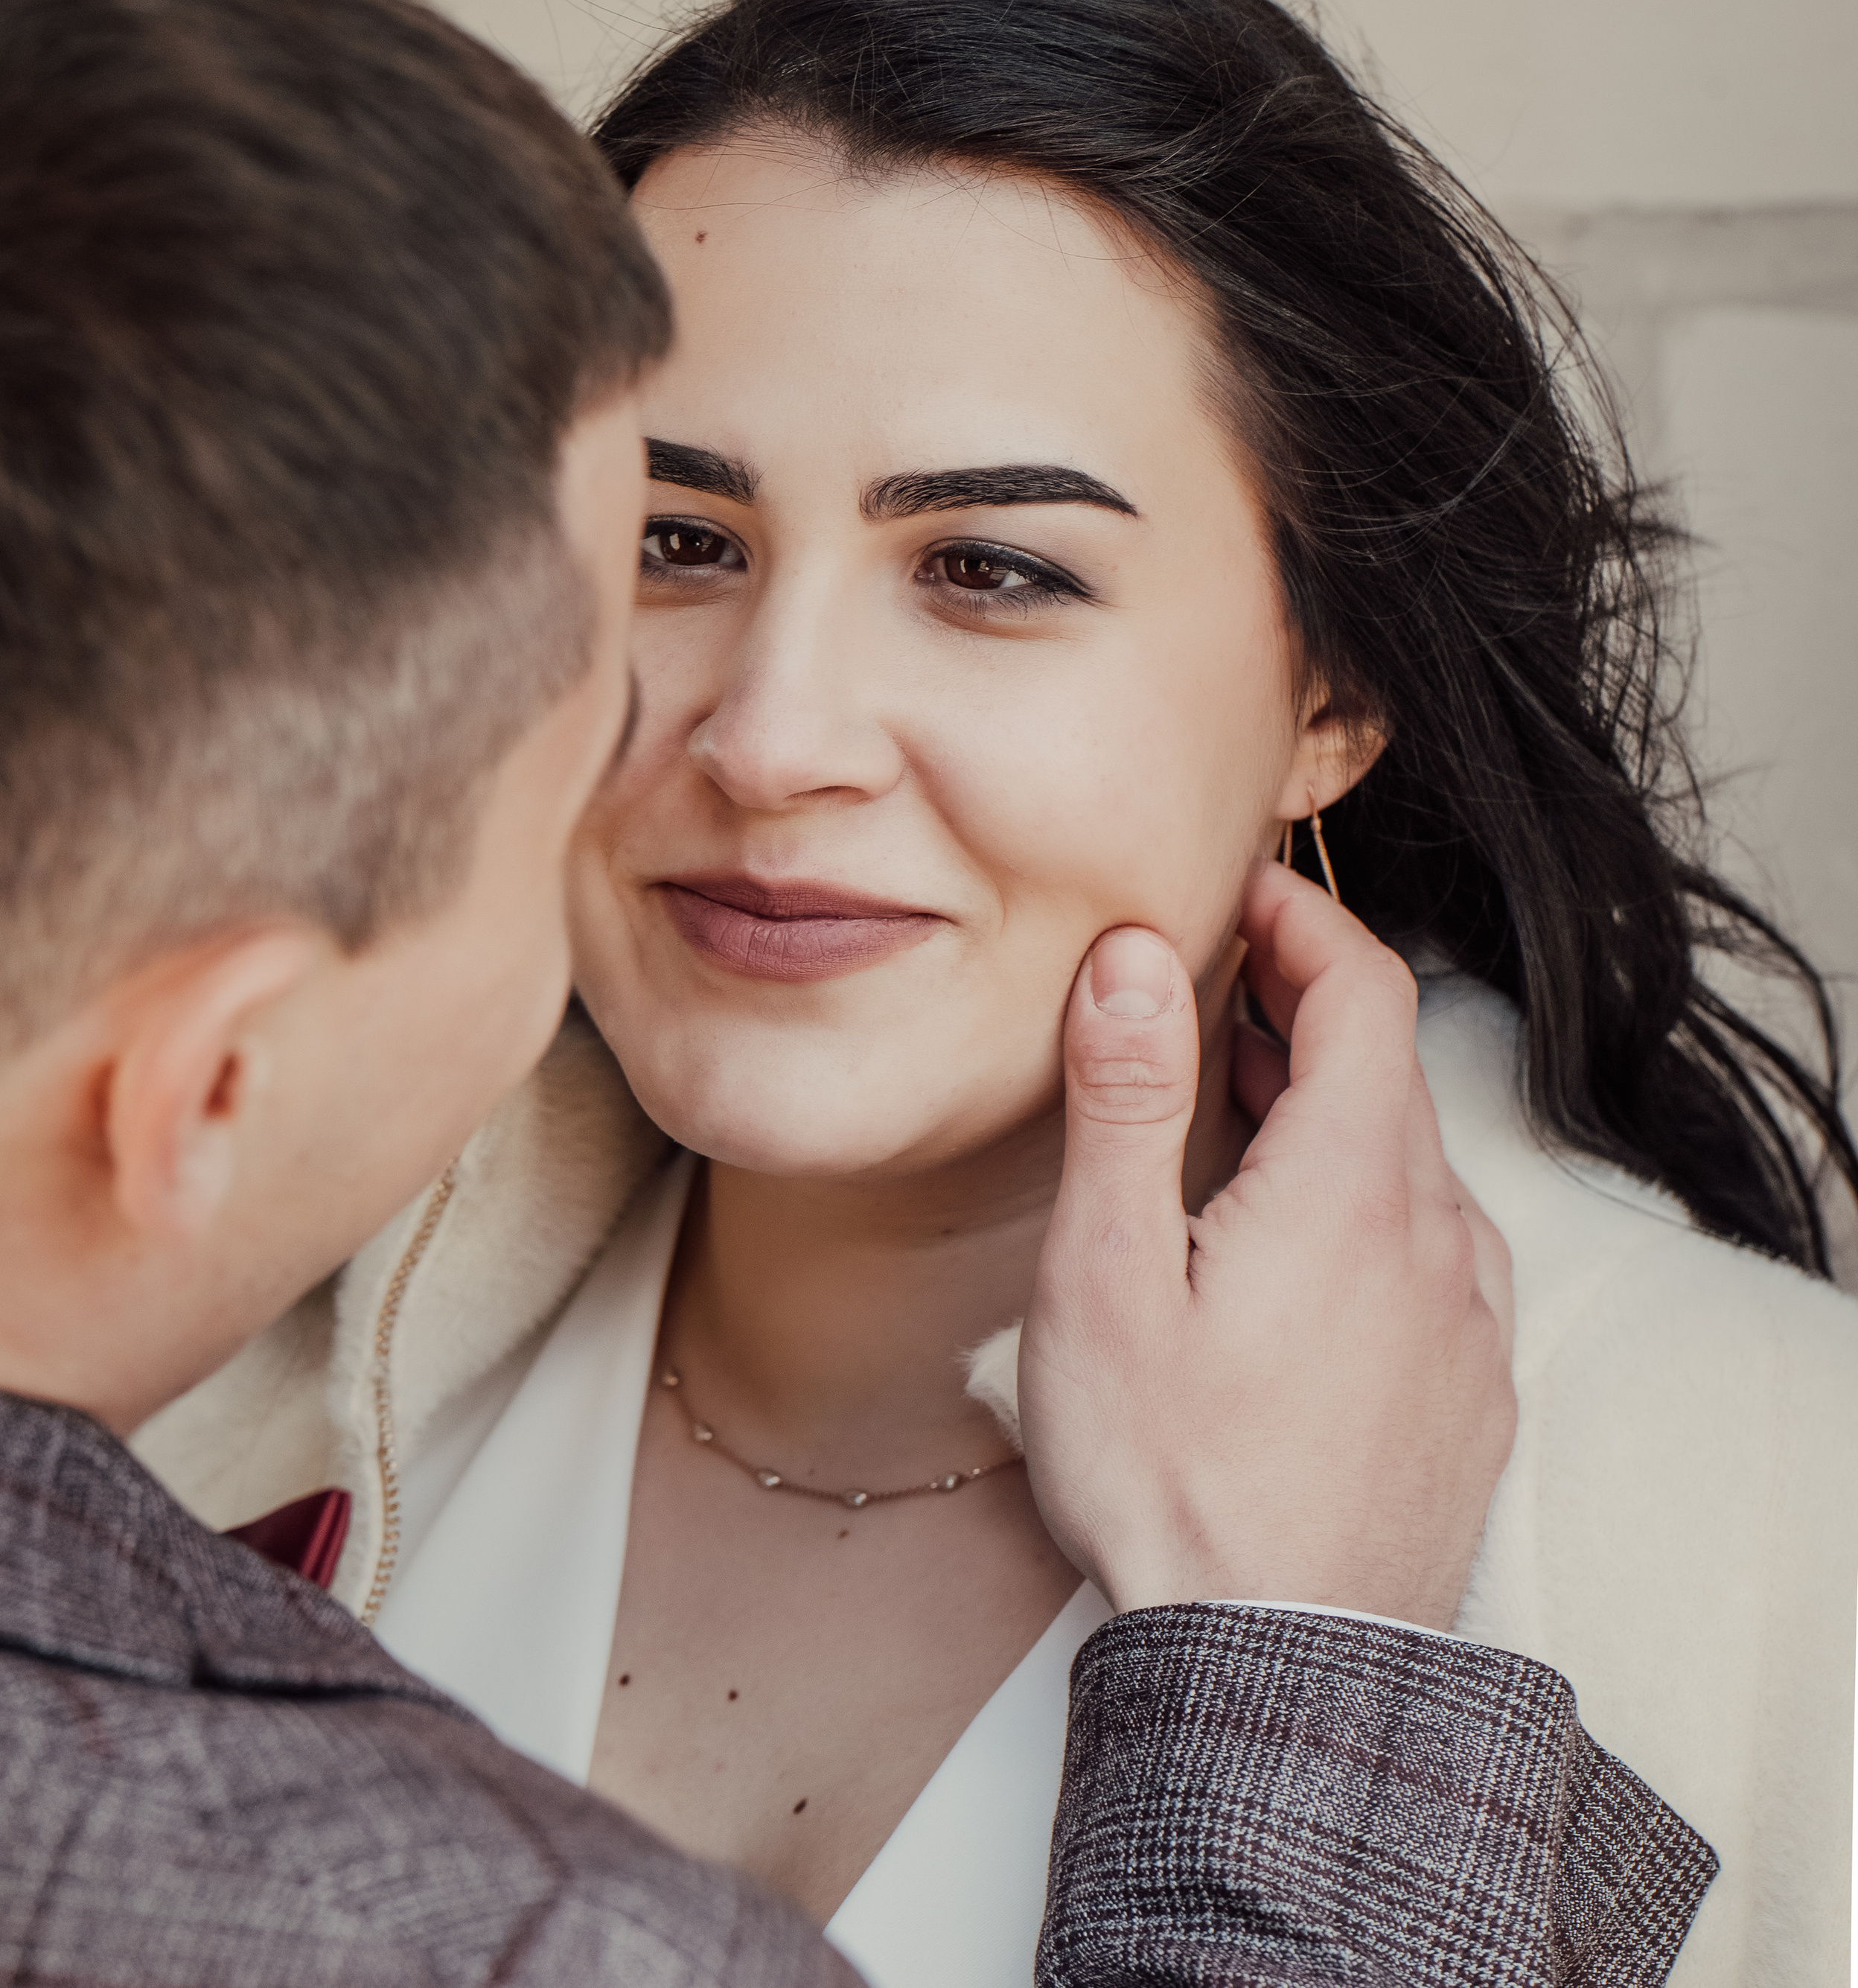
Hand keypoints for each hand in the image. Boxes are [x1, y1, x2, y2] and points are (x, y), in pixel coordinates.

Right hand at [1017, 860, 1515, 1629]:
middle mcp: (1433, 1237)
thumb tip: (1135, 956)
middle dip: (1300, 1012)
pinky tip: (1294, 1253)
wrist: (1274, 1679)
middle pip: (1387, 1070)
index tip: (1239, 898)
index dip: (1304, 923)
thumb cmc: (1170, 1483)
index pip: (1364, 990)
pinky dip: (1368, 1205)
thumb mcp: (1104, 1276)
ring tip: (1229, 1125)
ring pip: (1410, 1163)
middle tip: (1201, 1004)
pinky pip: (1432, 1252)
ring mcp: (1466, 1321)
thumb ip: (1128, 1100)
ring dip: (1330, 1114)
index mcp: (1348, 1187)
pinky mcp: (1472, 1393)